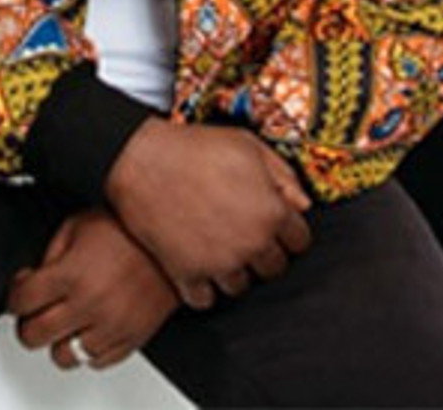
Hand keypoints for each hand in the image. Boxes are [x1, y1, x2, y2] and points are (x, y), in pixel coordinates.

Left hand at [9, 208, 178, 368]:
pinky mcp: (130, 340)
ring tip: (63, 323)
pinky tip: (89, 328)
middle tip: (33, 313)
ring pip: (64, 357)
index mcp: (70, 274)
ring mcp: (109, 327)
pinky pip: (96, 362)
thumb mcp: (78, 224)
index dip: (14, 297)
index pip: (21, 301)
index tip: (20, 293)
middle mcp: (87, 305)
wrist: (170, 244)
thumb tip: (33, 278)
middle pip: (34, 336)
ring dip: (58, 341)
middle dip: (27, 324)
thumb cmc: (128, 229)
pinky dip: (87, 350)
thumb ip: (51, 253)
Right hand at [105, 118, 310, 308]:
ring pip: (240, 286)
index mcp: (270, 212)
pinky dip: (201, 287)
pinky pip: (205, 299)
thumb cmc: (190, 147)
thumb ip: (282, 173)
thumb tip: (302, 203)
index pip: (299, 241)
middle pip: (273, 268)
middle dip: (262, 251)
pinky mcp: (188, 274)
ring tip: (216, 245)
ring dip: (232, 269)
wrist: (140, 157)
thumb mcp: (245, 143)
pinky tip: (196, 263)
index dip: (286, 229)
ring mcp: (219, 263)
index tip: (271, 224)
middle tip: (241, 232)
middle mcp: (251, 243)